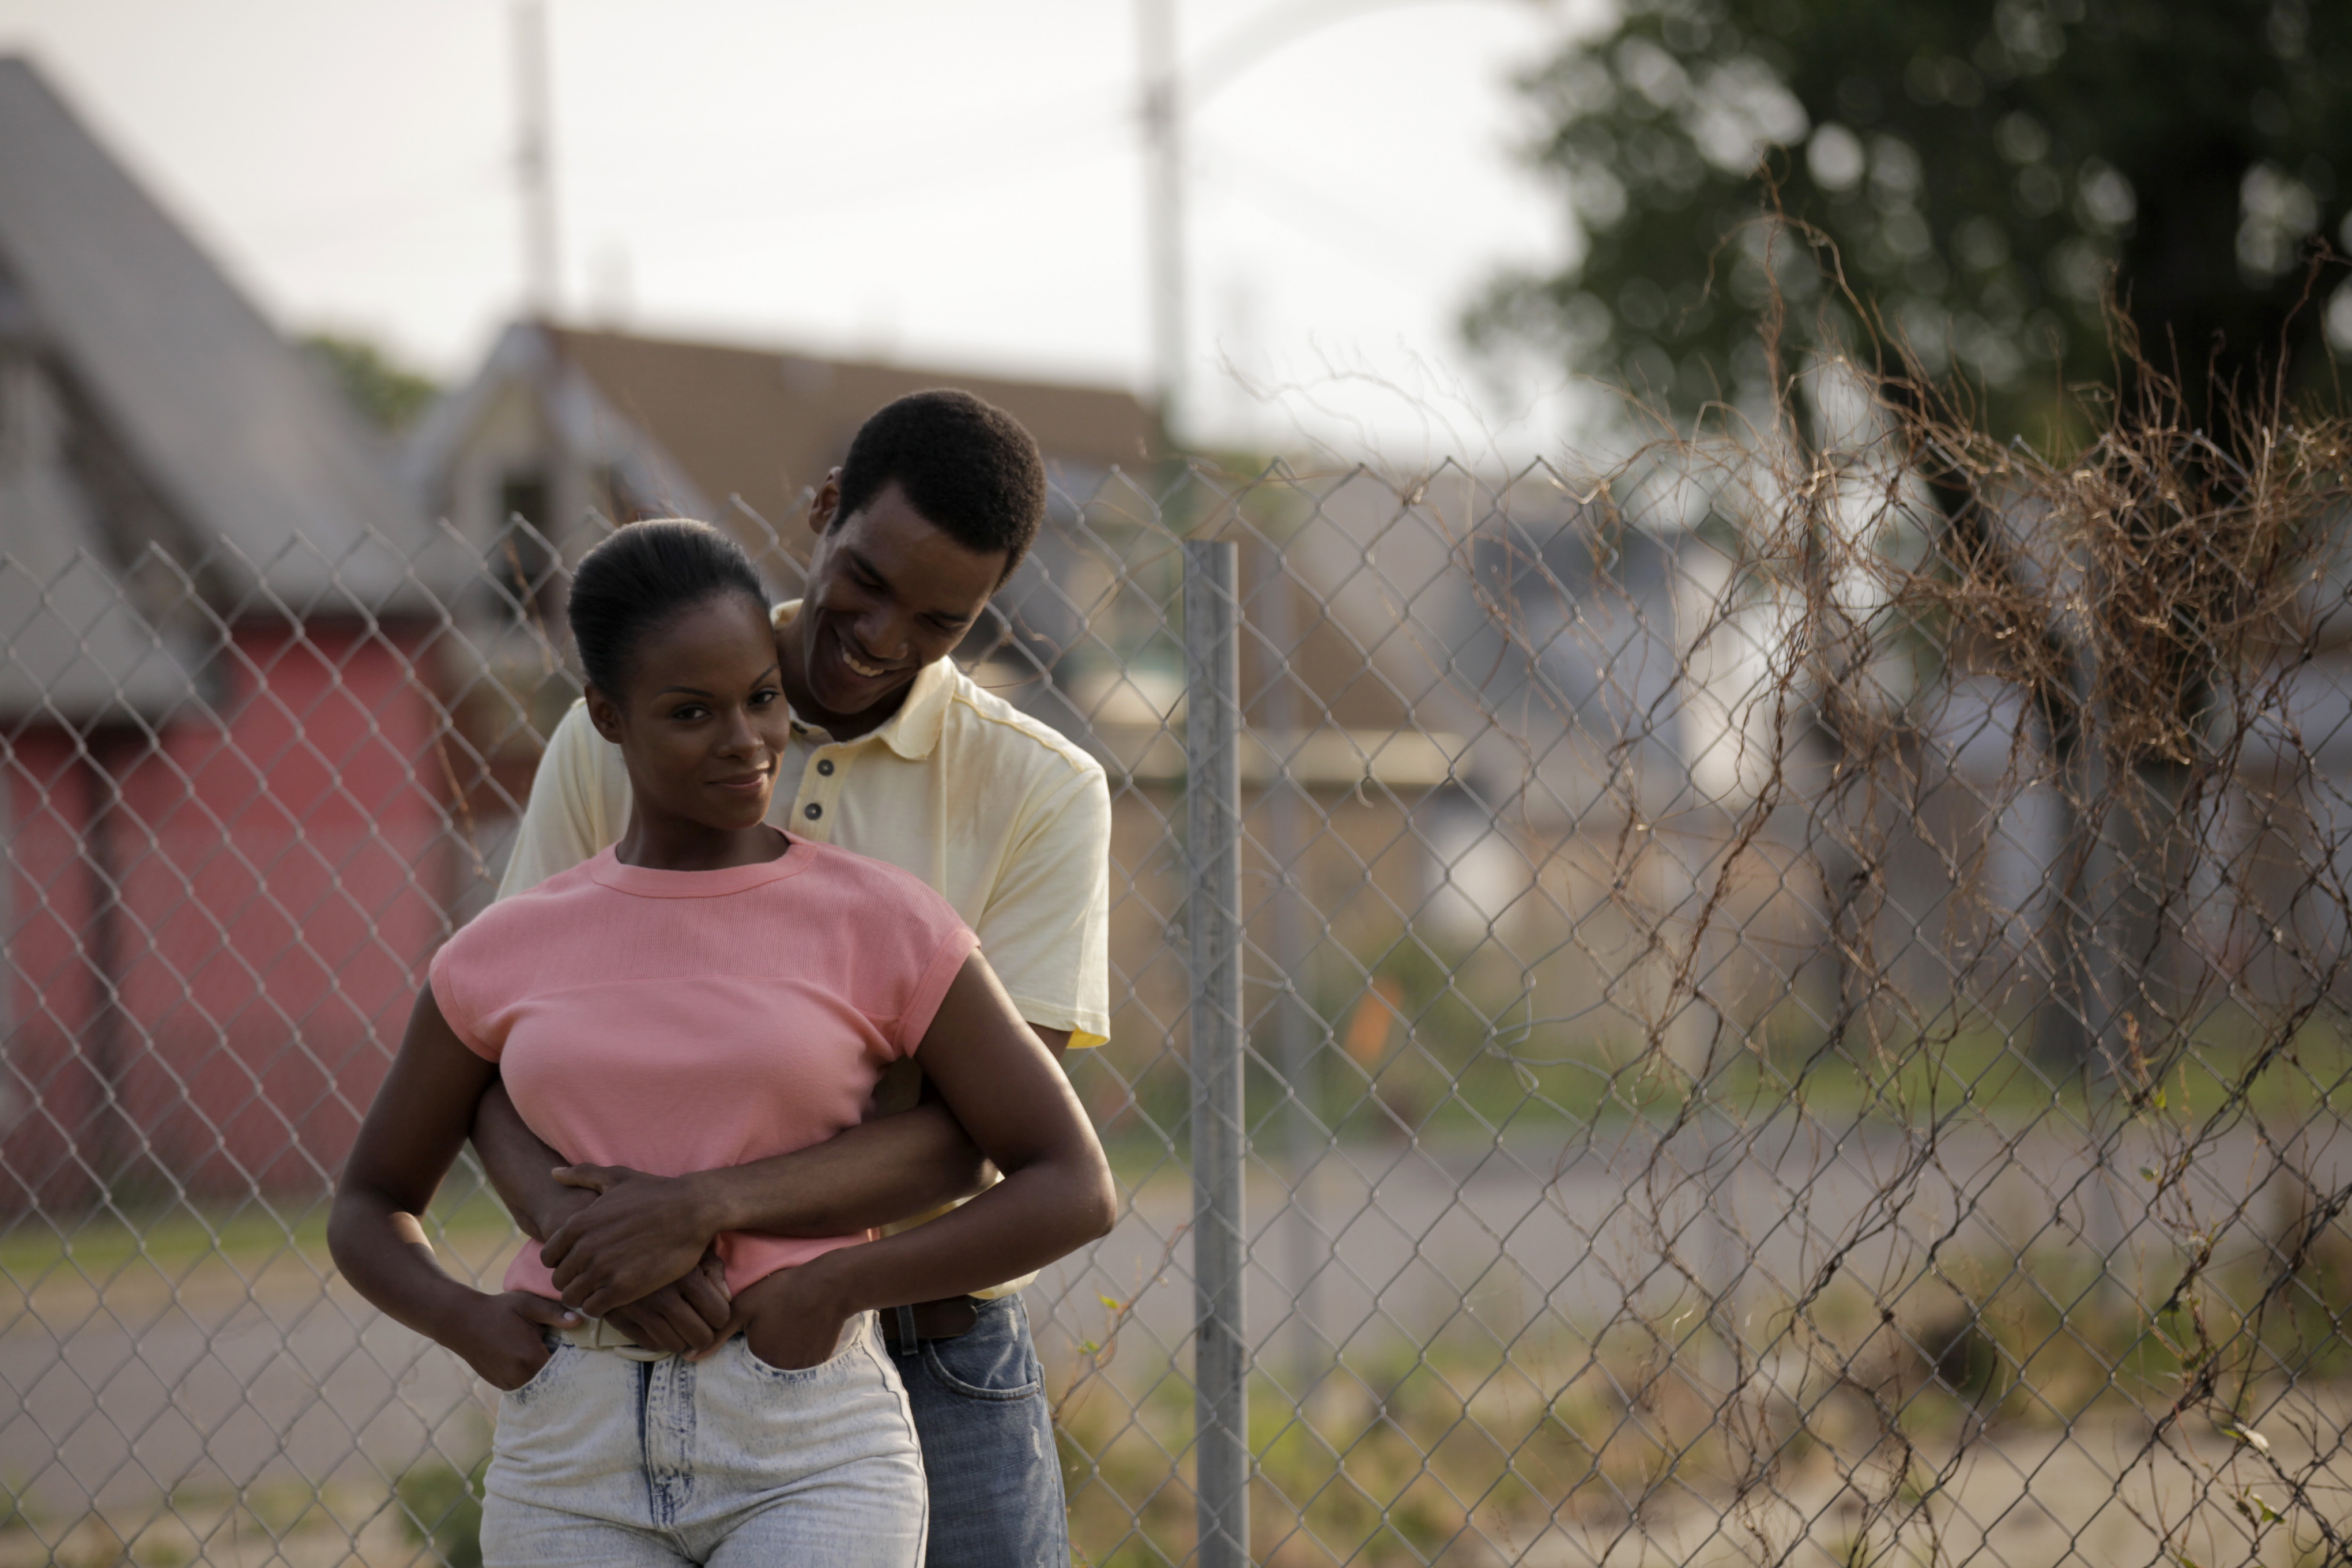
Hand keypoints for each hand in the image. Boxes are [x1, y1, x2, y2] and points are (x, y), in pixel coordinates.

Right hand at [452, 1290, 578, 1390]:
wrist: (463, 1322)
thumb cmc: (498, 1310)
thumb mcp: (528, 1304)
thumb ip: (555, 1313)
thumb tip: (579, 1320)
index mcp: (531, 1357)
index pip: (564, 1366)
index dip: (571, 1357)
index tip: (574, 1346)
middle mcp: (521, 1377)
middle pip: (552, 1377)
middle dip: (559, 1365)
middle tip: (557, 1346)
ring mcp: (509, 1384)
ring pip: (539, 1383)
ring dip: (544, 1371)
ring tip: (540, 1350)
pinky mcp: (501, 1386)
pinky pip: (525, 1384)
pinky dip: (530, 1374)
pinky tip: (527, 1358)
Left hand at [541, 1163, 718, 1315]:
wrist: (693, 1210)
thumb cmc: (656, 1192)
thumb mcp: (617, 1177)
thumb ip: (582, 1175)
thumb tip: (554, 1172)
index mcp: (578, 1224)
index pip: (548, 1257)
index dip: (561, 1262)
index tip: (579, 1262)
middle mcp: (585, 1248)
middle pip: (559, 1280)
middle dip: (572, 1281)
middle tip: (591, 1280)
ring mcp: (603, 1270)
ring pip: (573, 1297)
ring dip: (584, 1297)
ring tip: (601, 1291)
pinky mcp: (623, 1288)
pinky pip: (594, 1309)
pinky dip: (600, 1307)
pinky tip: (614, 1298)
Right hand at [598, 1247, 732, 1354]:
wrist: (613, 1240)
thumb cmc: (665, 1244)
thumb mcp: (694, 1247)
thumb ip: (715, 1271)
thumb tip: (726, 1299)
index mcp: (686, 1275)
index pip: (719, 1315)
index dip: (721, 1317)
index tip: (716, 1312)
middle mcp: (662, 1295)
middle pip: (700, 1336)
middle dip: (706, 1334)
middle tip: (702, 1325)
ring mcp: (638, 1309)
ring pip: (676, 1345)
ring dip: (684, 1340)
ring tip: (683, 1326)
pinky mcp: (619, 1318)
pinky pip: (650, 1345)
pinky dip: (660, 1341)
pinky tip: (662, 1325)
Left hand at [704, 1256, 852, 1370]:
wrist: (830, 1285)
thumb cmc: (784, 1291)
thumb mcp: (746, 1305)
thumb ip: (718, 1332)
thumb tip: (688, 1356)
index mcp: (757, 1357)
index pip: (744, 1355)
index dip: (751, 1335)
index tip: (763, 1319)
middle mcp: (778, 1370)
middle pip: (764, 1360)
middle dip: (768, 1343)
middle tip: (780, 1318)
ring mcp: (800, 1368)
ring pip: (783, 1361)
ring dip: (785, 1347)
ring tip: (794, 1321)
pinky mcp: (818, 1362)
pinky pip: (803, 1361)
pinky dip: (802, 1347)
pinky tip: (807, 1327)